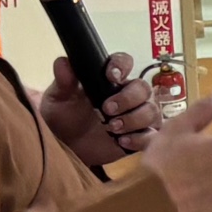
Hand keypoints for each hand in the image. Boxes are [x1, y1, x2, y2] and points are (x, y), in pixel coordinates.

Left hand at [43, 50, 158, 164]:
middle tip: (107, 109)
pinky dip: (140, 138)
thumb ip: (63, 81)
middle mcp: (128, 95)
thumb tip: (62, 62)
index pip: (124, 62)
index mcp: (109, 80)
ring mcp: (137, 116)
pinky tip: (122, 141)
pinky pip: (153, 136)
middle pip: (143, 88)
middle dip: (128, 98)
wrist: (68, 148)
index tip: (111, 75)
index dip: (122, 66)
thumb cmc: (65, 119)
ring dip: (133, 119)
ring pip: (151, 111)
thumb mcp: (58, 99)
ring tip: (112, 128)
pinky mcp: (141, 137)